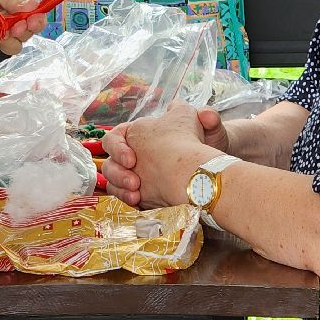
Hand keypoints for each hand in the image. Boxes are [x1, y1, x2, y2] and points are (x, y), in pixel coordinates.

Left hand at [0, 0, 43, 53]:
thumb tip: (32, 6)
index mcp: (19, 3)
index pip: (35, 15)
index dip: (37, 21)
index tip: (33, 20)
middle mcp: (11, 18)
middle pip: (26, 33)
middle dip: (24, 32)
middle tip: (17, 26)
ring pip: (13, 44)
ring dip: (12, 41)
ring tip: (4, 32)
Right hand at [100, 101, 217, 209]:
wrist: (209, 170)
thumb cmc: (204, 144)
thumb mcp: (207, 128)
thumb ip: (208, 117)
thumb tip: (207, 115)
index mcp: (142, 134)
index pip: (116, 136)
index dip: (118, 147)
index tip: (132, 159)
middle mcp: (135, 154)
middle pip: (110, 162)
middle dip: (118, 173)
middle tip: (135, 182)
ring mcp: (135, 175)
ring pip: (113, 181)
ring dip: (121, 188)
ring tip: (136, 195)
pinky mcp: (139, 193)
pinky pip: (123, 197)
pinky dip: (127, 200)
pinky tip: (139, 204)